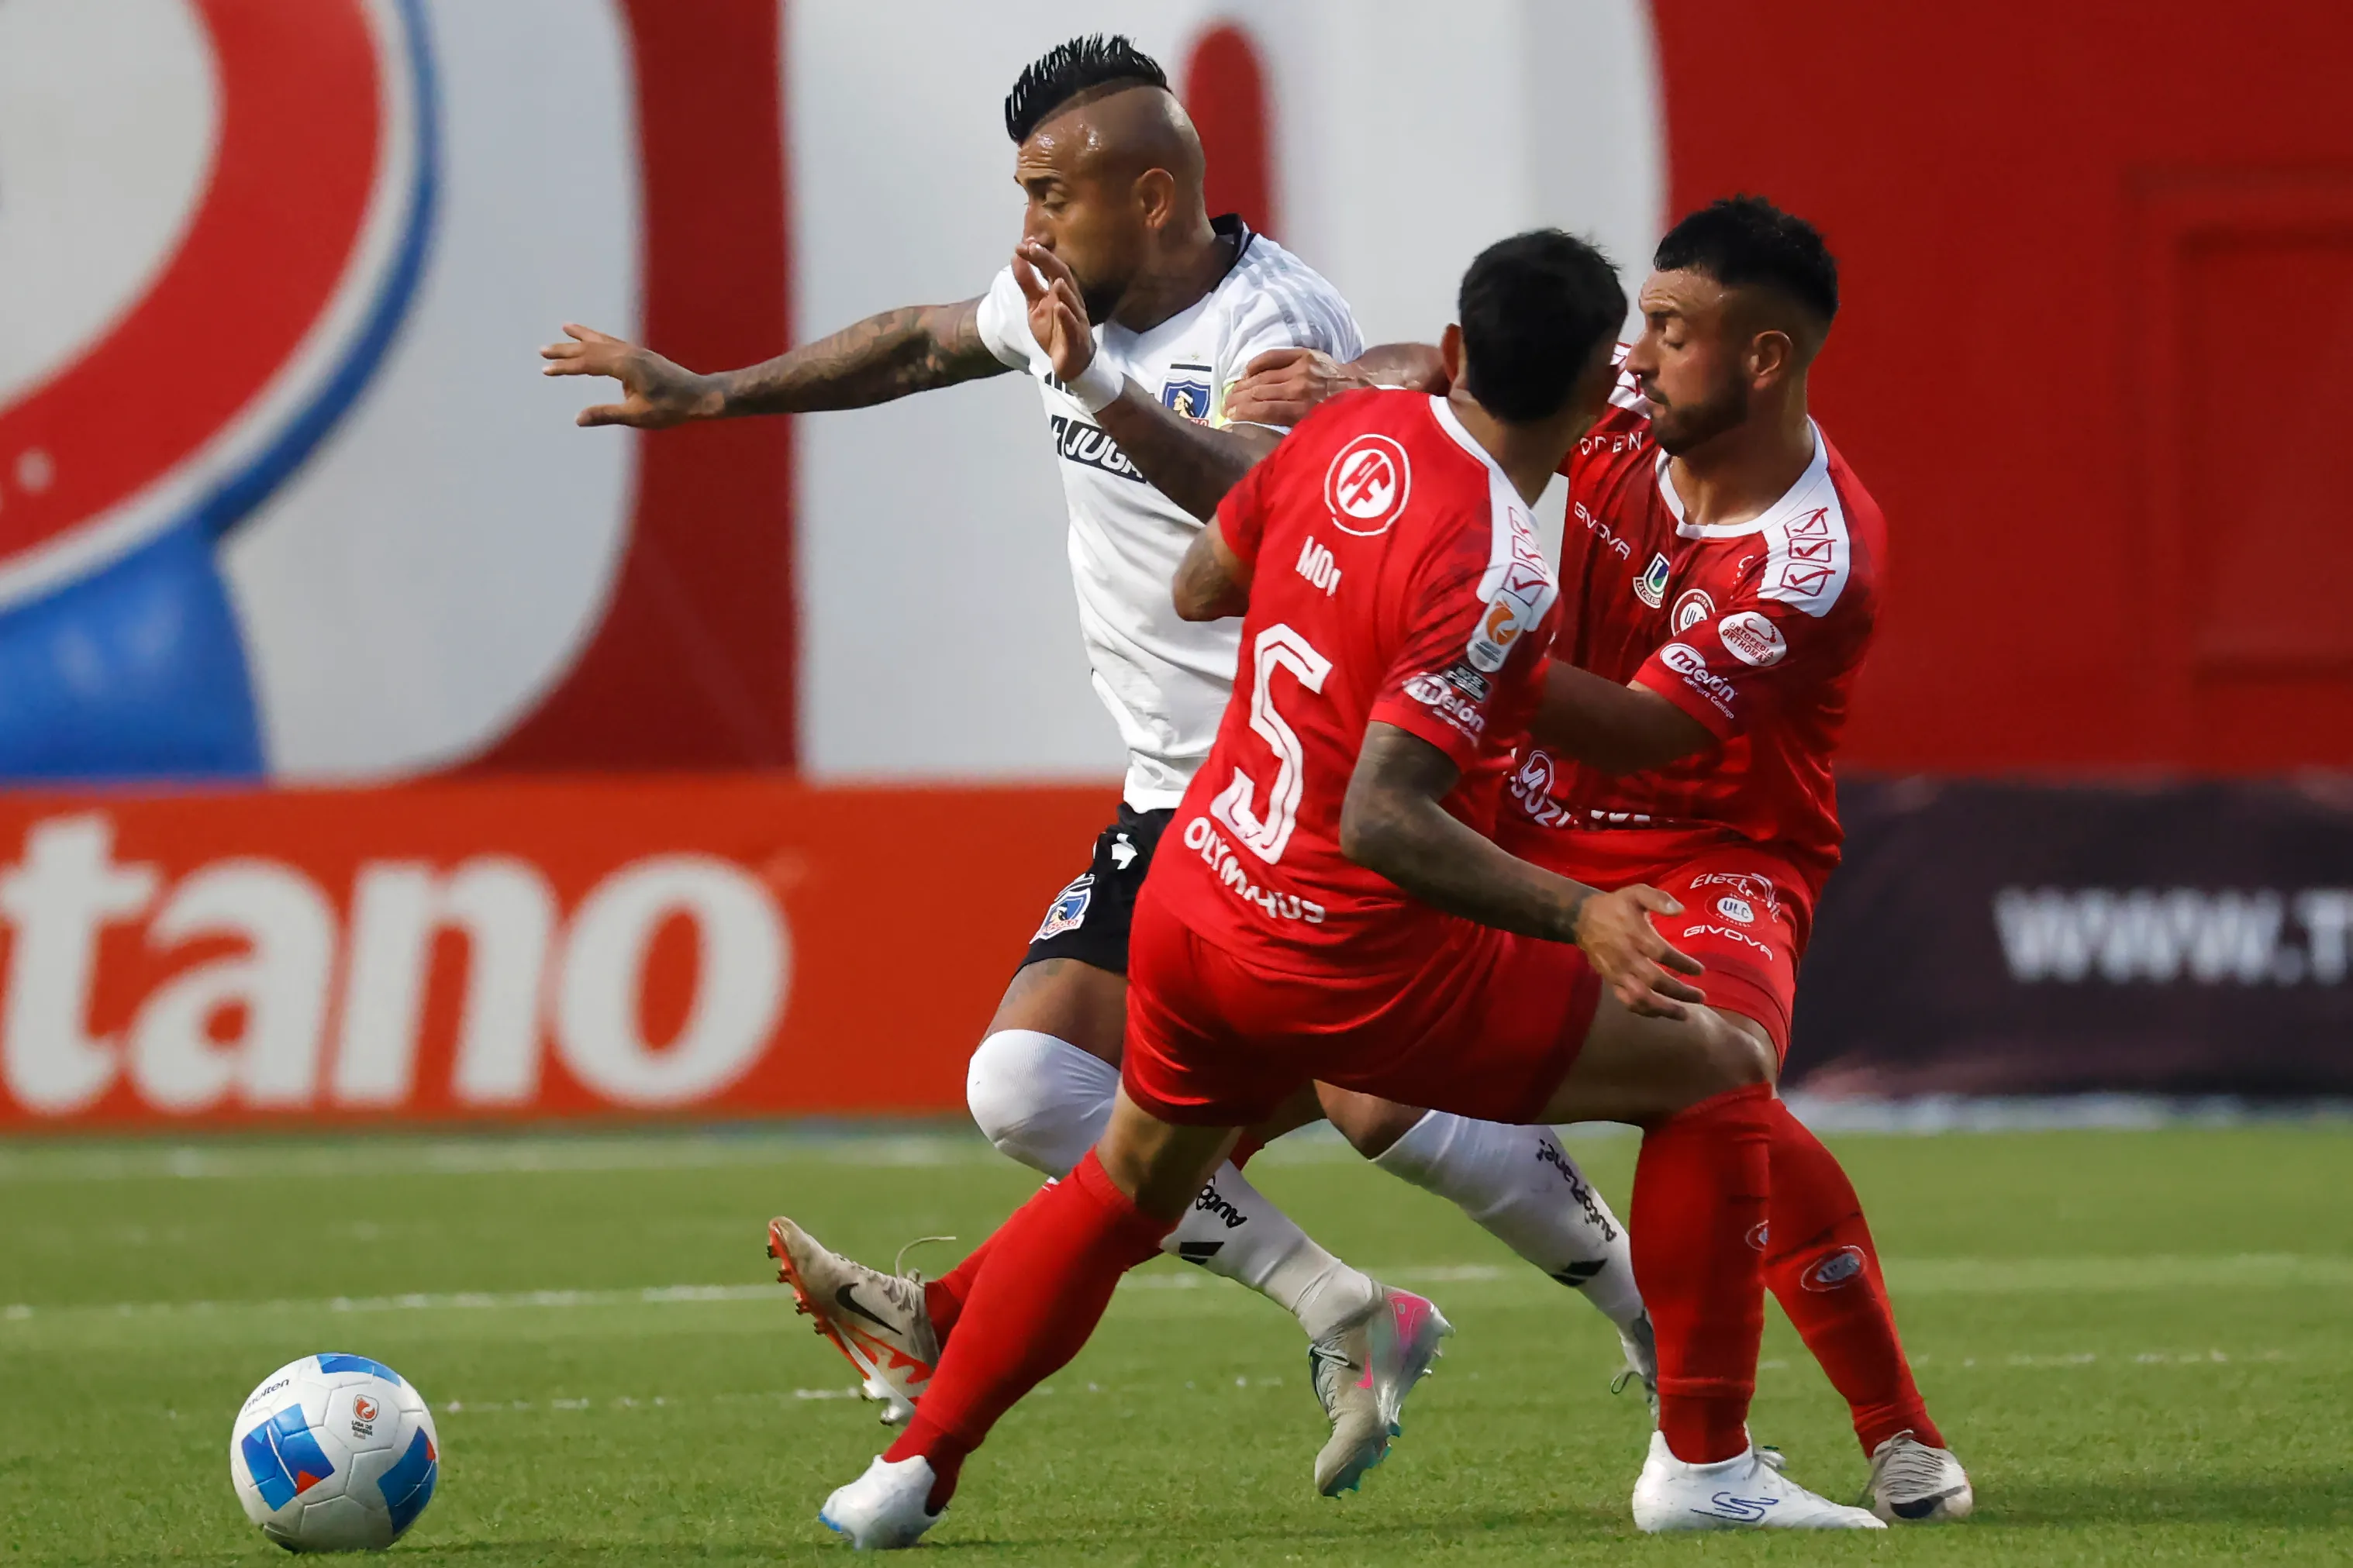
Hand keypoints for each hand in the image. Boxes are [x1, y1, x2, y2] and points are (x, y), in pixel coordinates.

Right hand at [539, 323, 721, 427]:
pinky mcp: (643, 355)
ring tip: (565, 327)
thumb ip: (606, 414)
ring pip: (603, 341)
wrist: (700, 396)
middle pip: (591, 348)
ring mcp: (637, 352)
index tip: (545, 369)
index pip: (587, 364)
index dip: (564, 367)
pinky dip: (601, 338)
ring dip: (582, 337)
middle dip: (565, 350)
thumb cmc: (672, 408)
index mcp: (625, 366)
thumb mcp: (637, 415)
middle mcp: (629, 353)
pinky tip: (596, 339)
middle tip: (542, 350)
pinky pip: (615, 342)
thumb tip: (578, 419)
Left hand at [1012, 241, 1095, 382]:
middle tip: (1034, 248)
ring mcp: (1076, 320)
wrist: (1068, 363)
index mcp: (1061, 292)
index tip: (1022, 244)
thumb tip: (1016, 257)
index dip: (1038, 256)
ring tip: (1055, 279)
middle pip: (1063, 277)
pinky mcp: (1076, 338)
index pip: (1051, 268)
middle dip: (1049, 263)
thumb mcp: (1035, 305)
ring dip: (1064, 290)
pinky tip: (1060, 307)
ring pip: (1072, 302)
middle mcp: (1071, 302)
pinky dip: (1067, 317)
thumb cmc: (1055, 331)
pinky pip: (1072, 326)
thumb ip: (1027, 283)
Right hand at [1224, 347, 1365, 425]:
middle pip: (1259, 393)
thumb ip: (1290, 428)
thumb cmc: (1336, 414)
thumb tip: (1259, 432)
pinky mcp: (1304, 354)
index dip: (1243, 414)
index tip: (1228, 417)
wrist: (1360, 386)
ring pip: (1262, 376)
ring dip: (1243, 384)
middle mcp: (1300, 387)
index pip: (1264, 411)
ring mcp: (1301, 368)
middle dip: (1237, 400)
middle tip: (1224, 405)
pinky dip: (1256, 364)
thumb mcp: (1316, 428)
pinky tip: (1247, 373)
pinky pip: (1272, 356)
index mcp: (1303, 410)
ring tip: (1231, 392)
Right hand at [1567, 885, 1706, 1018]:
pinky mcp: (1611, 981)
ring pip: (1641, 997)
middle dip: (1680, 992)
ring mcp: (1617, 972)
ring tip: (1684, 1014)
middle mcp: (1627, 957)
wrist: (1582, 920)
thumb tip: (1680, 911)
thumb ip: (1658, 899)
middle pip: (1655, 981)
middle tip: (1701, 997)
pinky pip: (1627, 1001)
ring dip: (1664, 1008)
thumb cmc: (1615, 906)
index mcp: (1635, 935)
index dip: (1683, 964)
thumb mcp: (1636, 892)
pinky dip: (1645, 1011)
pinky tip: (1660, 1013)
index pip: (1663, 954)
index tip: (1700, 970)